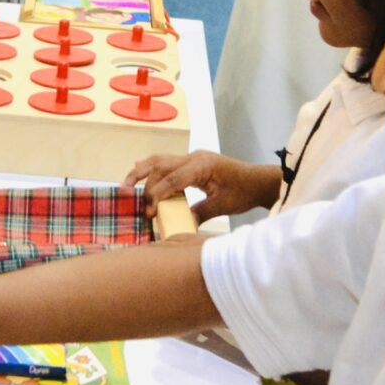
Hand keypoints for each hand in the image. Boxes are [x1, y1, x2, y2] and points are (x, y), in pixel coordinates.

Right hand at [123, 151, 277, 221]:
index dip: (157, 195)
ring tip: (125, 185)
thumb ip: (199, 214)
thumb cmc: (244, 192)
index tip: (148, 212)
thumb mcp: (222, 206)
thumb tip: (177, 227)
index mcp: (202, 165)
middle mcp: (194, 158)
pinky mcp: (192, 163)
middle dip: (144, 183)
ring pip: (160, 160)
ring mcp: (192, 158)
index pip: (172, 178)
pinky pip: (167, 163)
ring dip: (142, 172)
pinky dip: (152, 169)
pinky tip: (137, 170)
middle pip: (161, 166)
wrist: (259, 182)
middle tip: (134, 202)